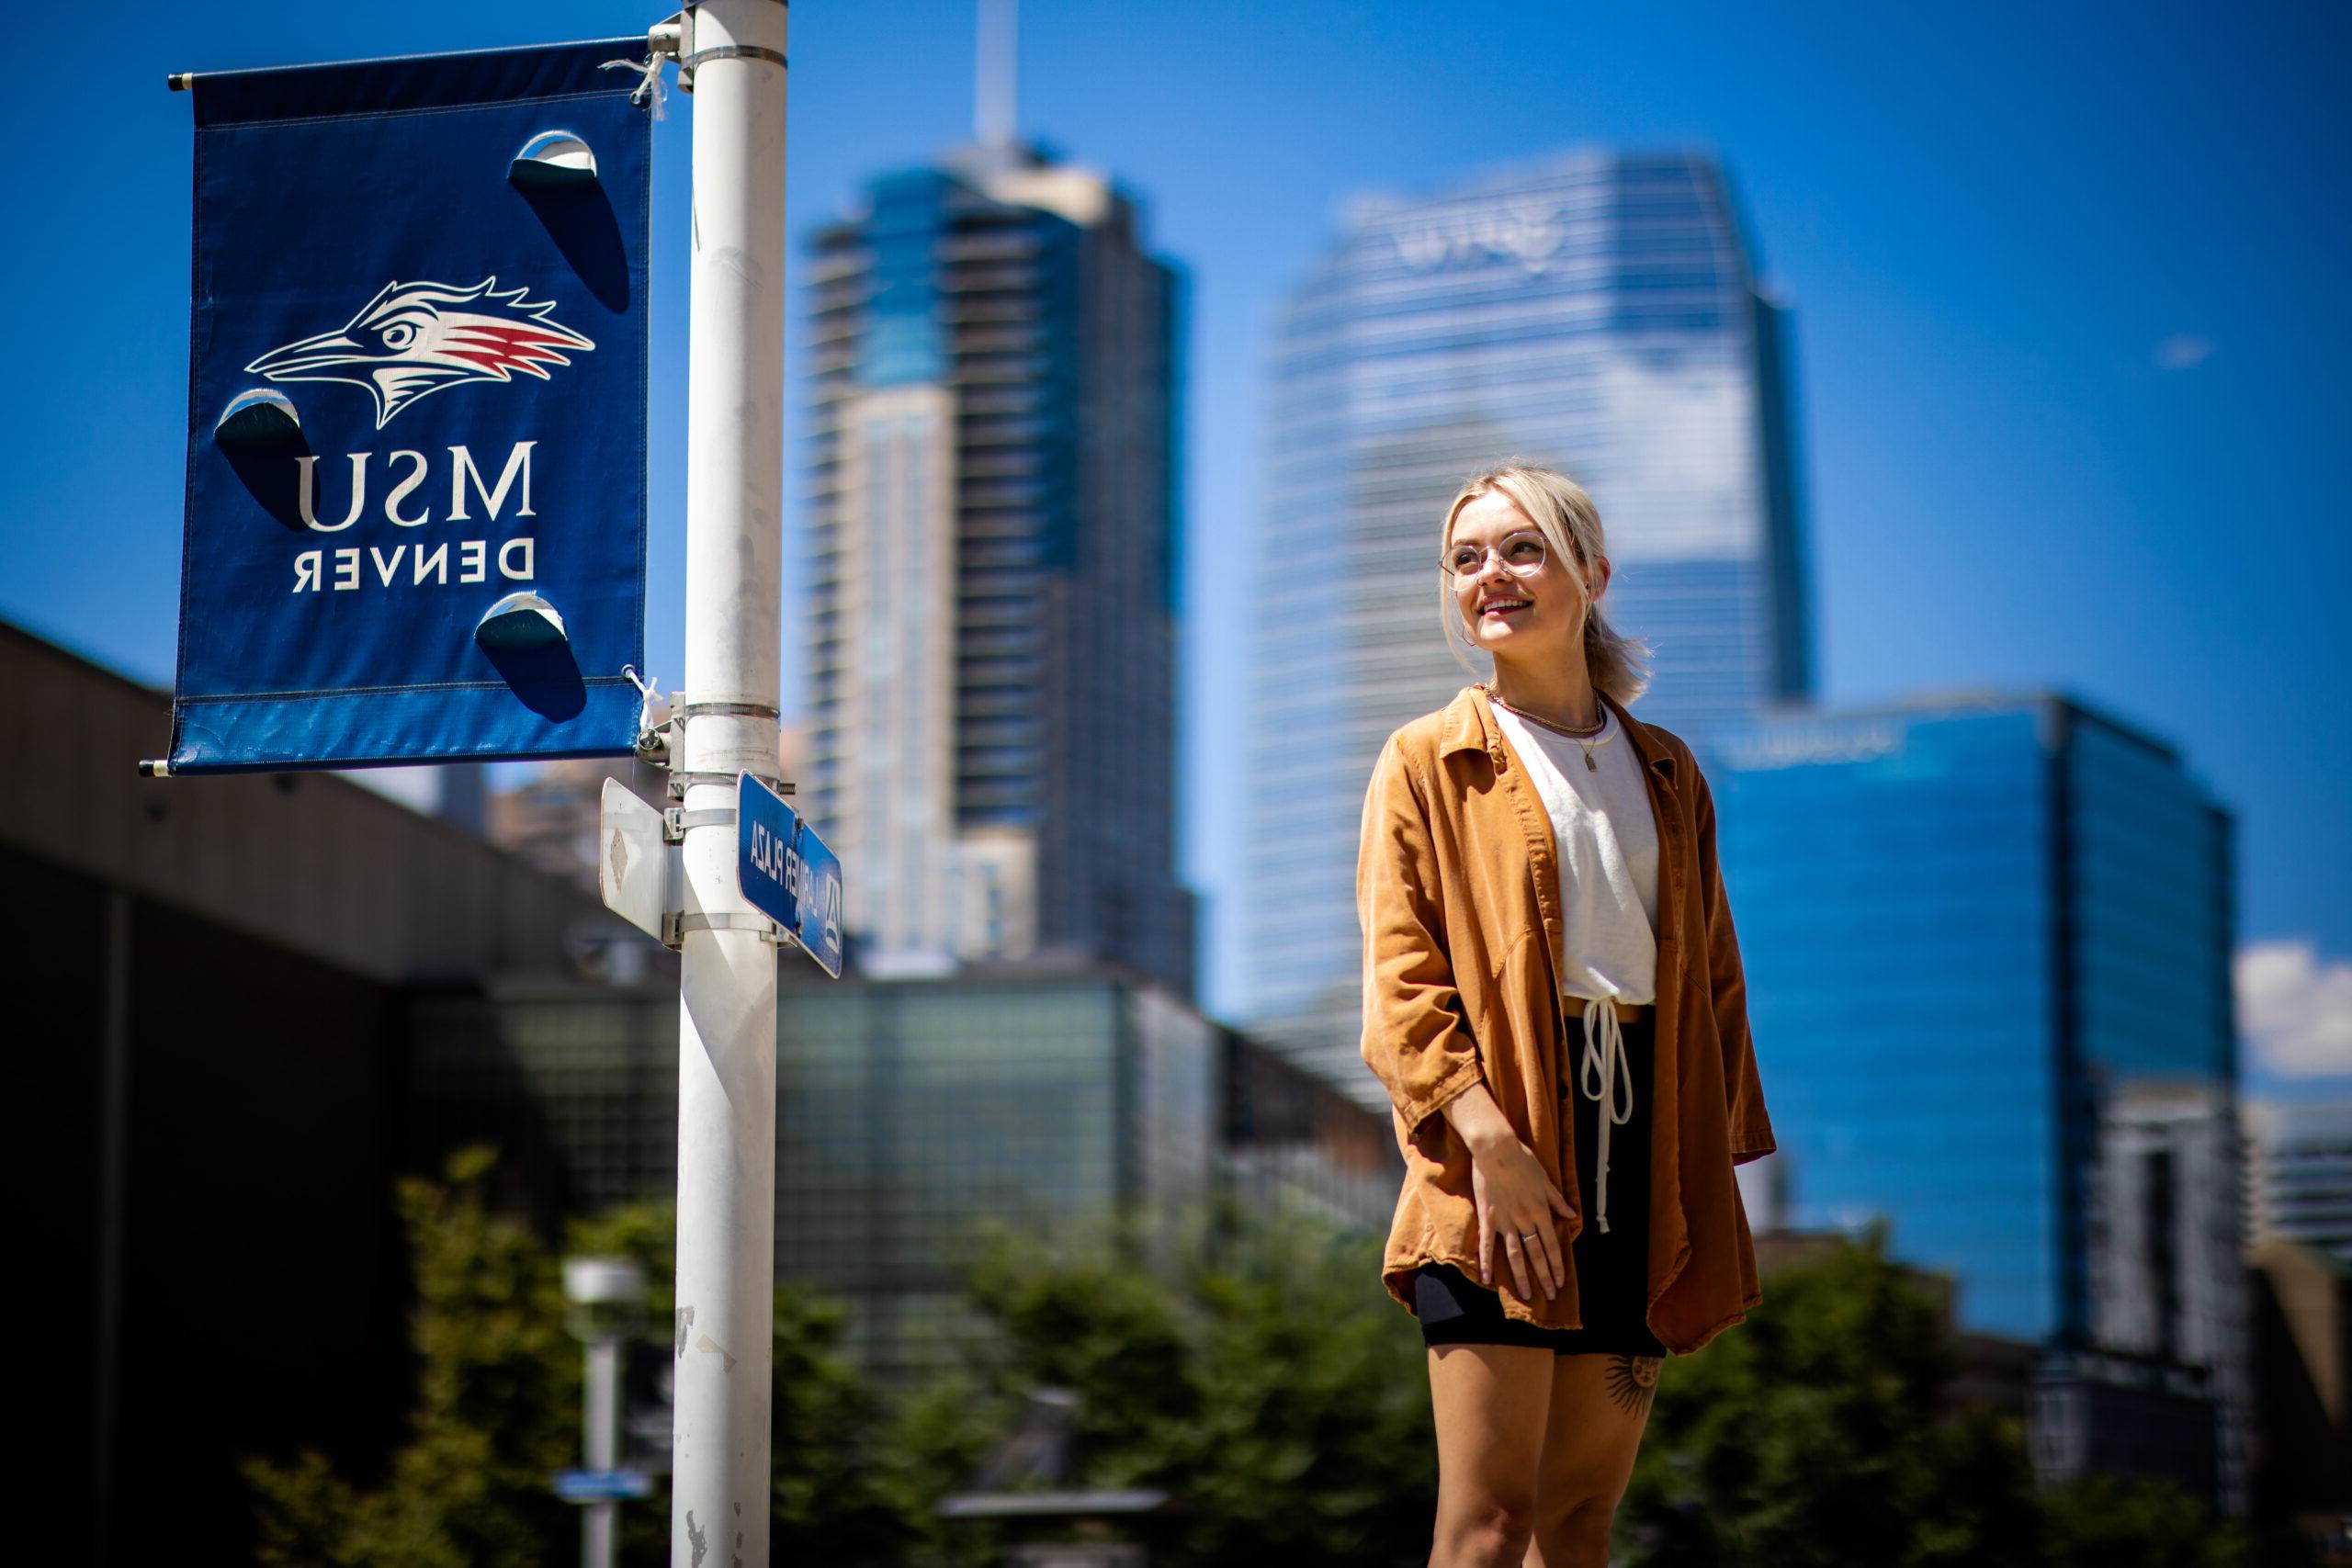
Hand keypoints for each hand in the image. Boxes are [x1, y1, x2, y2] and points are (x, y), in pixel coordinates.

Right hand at [1468, 1134, 1577, 1298]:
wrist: (1496, 1149)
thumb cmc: (1522, 1160)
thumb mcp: (1545, 1179)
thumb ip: (1557, 1200)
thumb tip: (1572, 1215)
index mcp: (1540, 1211)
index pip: (1551, 1245)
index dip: (1556, 1265)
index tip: (1560, 1281)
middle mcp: (1525, 1220)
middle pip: (1536, 1254)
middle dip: (1544, 1277)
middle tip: (1550, 1296)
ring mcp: (1505, 1220)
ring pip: (1515, 1254)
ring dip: (1521, 1276)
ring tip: (1526, 1295)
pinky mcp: (1488, 1217)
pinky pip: (1486, 1244)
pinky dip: (1487, 1262)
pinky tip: (1487, 1279)